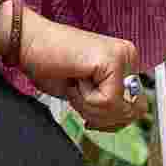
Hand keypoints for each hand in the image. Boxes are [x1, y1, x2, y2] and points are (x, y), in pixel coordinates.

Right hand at [3, 7, 143, 125]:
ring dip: (89, 106)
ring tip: (76, 84)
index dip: (110, 120)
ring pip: (119, 109)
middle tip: (79, 94)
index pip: (137, 108)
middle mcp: (129, 56)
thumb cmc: (50, 66)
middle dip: (102, 116)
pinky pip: (106, 101)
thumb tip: (124, 121)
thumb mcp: (87, 94)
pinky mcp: (113, 60)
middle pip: (132, 112)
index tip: (88, 109)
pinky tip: (75, 79)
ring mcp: (123, 56)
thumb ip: (110, 106)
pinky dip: (84, 99)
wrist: (28, 43)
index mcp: (126, 63)